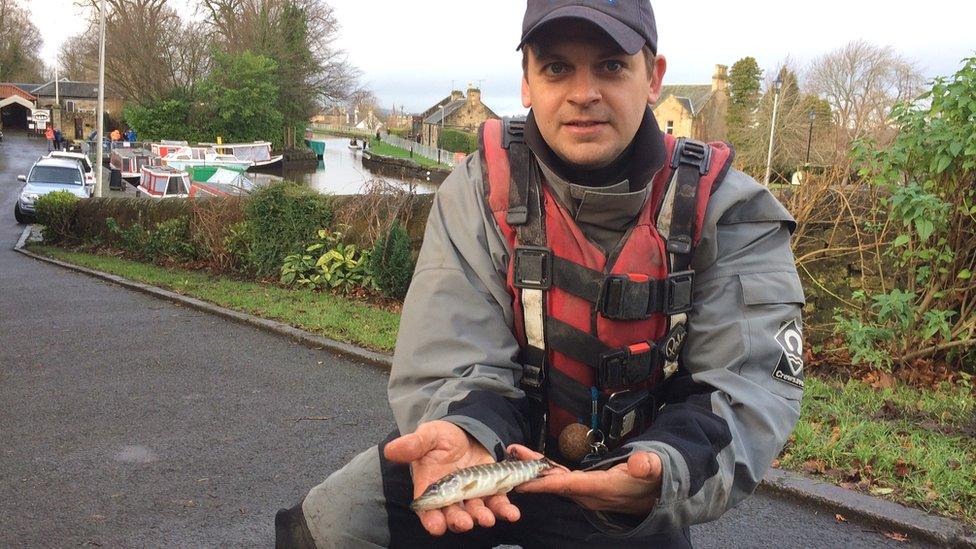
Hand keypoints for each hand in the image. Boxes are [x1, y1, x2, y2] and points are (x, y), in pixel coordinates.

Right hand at [383, 420, 520, 535]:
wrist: (466, 432)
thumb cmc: (442, 437)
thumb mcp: (428, 436)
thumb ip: (413, 444)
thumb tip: (390, 449)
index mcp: (430, 487)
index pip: (428, 509)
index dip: (431, 519)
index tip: (436, 526)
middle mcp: (451, 497)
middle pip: (453, 515)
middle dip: (458, 521)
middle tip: (465, 523)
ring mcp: (471, 495)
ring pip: (476, 512)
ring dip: (482, 517)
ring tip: (487, 519)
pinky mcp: (491, 490)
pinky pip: (497, 503)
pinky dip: (504, 510)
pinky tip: (512, 514)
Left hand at [510, 444, 662, 514]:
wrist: (660, 493)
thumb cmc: (656, 479)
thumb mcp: (656, 470)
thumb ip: (647, 466)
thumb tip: (639, 464)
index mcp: (603, 489)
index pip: (570, 485)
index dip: (546, 482)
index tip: (523, 480)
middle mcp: (590, 494)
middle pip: (555, 484)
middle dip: (531, 473)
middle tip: (509, 456)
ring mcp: (586, 492)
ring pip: (555, 481)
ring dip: (535, 469)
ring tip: (514, 452)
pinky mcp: (585, 487)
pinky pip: (561, 479)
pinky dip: (546, 469)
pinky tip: (532, 461)